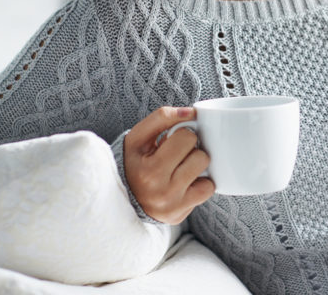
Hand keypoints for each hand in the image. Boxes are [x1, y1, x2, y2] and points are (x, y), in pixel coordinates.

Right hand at [123, 106, 215, 223]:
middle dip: (191, 151)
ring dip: (196, 167)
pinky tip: (185, 182)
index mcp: (150, 170)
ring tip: (180, 168)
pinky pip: (208, 190)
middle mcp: (163, 191)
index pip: (187, 137)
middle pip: (201, 156)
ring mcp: (173, 205)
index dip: (182, 135)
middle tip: (176, 156)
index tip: (170, 142)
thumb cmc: (133, 162)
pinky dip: (201, 183)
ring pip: (207, 173)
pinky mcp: (180, 214)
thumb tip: (191, 112)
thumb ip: (162, 117)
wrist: (119, 197)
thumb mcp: (138, 136)